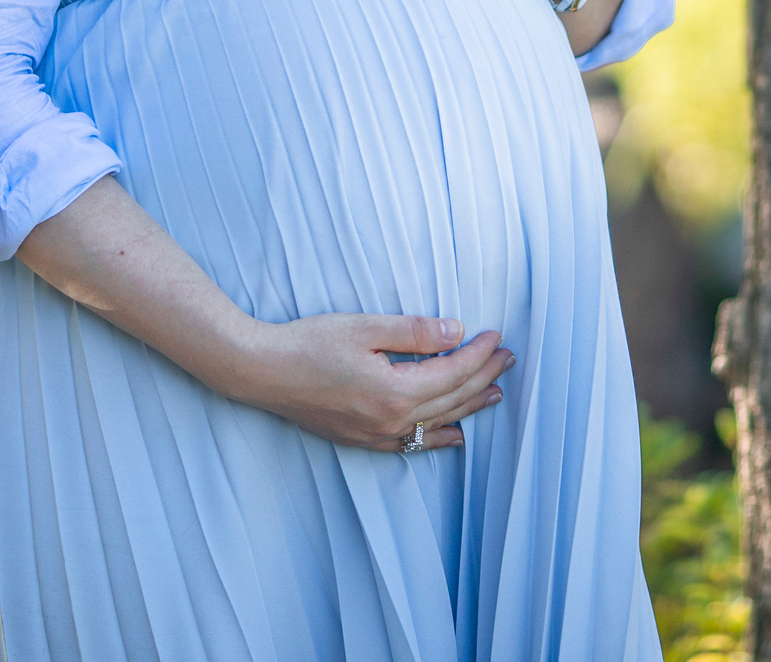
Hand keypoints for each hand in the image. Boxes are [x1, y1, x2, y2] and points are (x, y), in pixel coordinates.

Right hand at [215, 314, 513, 452]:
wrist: (263, 372)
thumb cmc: (309, 343)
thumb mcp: (365, 327)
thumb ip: (414, 332)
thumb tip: (456, 332)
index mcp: (395, 390)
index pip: (453, 371)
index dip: (479, 353)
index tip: (496, 335)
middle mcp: (391, 420)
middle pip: (452, 398)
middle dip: (483, 376)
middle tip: (507, 359)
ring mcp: (377, 435)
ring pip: (438, 423)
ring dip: (470, 407)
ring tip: (494, 393)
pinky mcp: (362, 439)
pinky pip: (414, 443)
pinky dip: (439, 436)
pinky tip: (455, 434)